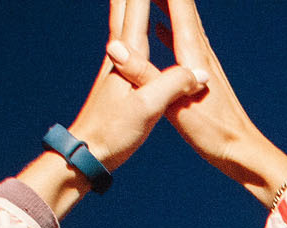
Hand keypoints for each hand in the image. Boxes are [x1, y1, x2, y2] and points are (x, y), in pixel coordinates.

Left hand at [68, 1, 208, 174]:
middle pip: (126, 11)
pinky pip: (131, 45)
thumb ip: (172, 85)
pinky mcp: (120, 82)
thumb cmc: (114, 133)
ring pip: (125, 24)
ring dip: (132, 3)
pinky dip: (136, 28)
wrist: (87, 155)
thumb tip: (199, 71)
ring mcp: (118, 69)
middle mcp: (121, 57)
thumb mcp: (147, 110)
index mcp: (130, 58)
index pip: (138, 12)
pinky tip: (142, 34)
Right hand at [159, 0, 286, 206]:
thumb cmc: (212, 132)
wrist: (242, 152)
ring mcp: (202, 62)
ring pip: (182, 19)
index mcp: (192, 52)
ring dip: (164, 1)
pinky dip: (168, 26)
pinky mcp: (201, 74)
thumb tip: (115, 47)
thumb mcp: (173, 105)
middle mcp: (200, 51)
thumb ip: (144, 74)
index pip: (178, 4)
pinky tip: (160, 28)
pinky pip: (182, 40)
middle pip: (181, 5)